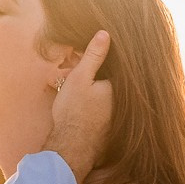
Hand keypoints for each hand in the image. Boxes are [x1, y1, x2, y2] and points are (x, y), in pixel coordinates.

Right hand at [41, 30, 112, 181]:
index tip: (76, 60)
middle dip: (86, 75)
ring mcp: (118, 116)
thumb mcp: (80, 78)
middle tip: (63, 75)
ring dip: (85, 90)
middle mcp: (124, 102)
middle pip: (105, 80)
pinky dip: (89, 103)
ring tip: (61, 87)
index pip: (111, 65)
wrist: (71, 150)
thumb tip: (106, 33)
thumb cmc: (74, 114)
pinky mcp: (110, 127)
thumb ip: (94, 55)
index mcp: (120, 86)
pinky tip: (74, 106)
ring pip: (101, 94)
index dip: (93, 61)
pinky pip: (100, 107)